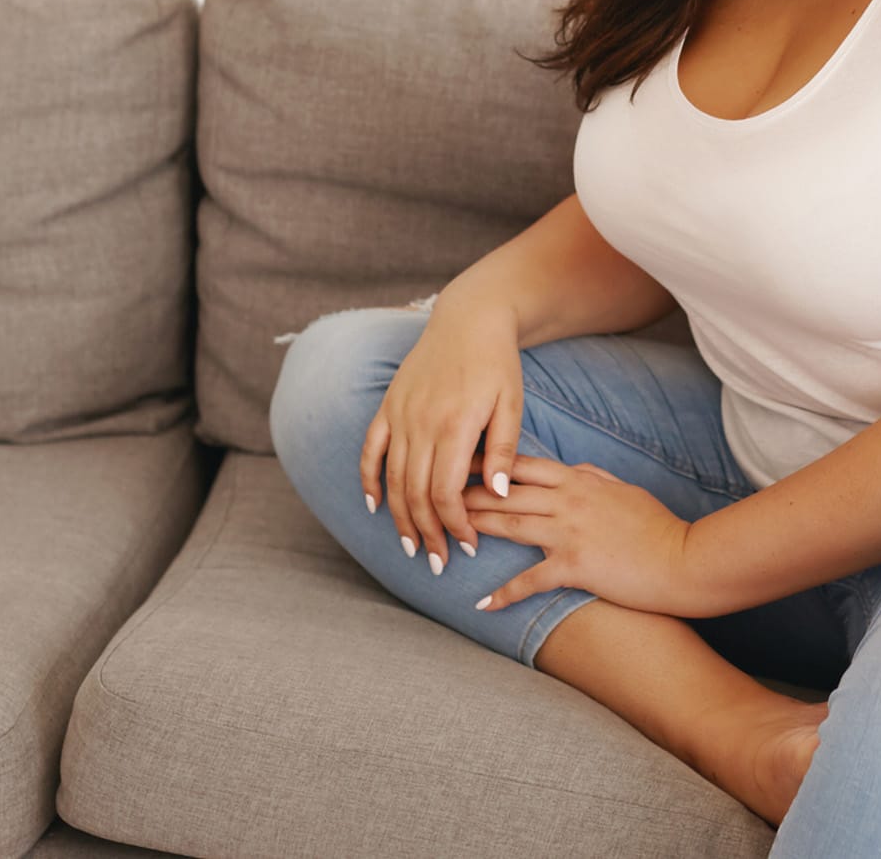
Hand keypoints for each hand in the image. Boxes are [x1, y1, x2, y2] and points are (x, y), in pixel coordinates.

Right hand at [359, 295, 525, 575]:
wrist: (470, 318)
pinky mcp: (387, 407)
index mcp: (454, 426)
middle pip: (416, 493)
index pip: (447, 492)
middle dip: (427, 533)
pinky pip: (370, 451)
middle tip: (439, 563)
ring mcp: (399, 415)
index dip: (455, 524)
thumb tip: (495, 495)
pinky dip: (368, 481)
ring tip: (411, 548)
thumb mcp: (512, 404)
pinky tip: (375, 508)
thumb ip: (502, 450)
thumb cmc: (497, 363)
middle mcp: (420, 423)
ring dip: (400, 518)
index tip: (468, 546)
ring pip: (393, 479)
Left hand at [464, 450, 700, 618]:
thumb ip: (594, 477)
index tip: (459, 460)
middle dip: (468, 492)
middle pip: (507, 492)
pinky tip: (482, 603)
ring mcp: (570, 531)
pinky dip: (504, 593)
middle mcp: (570, 500)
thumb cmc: (657, 526)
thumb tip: (573, 469)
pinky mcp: (575, 565)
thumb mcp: (624, 489)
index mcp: (580, 479)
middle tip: (434, 494)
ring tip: (446, 536)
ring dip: (476, 529)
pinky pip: (530, 579)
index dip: (489, 463)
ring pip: (511, 525)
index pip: (523, 465)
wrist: (682, 558)